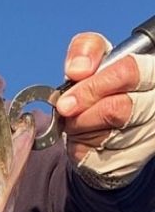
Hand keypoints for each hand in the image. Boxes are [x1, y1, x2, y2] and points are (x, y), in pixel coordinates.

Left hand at [56, 32, 154, 188]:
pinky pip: (95, 155)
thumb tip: (77, 69)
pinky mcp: (129, 160)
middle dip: (83, 110)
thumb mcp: (94, 60)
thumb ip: (86, 51)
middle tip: (65, 109)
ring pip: (104, 135)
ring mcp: (147, 135)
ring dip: (80, 128)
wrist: (100, 127)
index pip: (129, 72)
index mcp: (151, 74)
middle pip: (117, 108)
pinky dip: (79, 146)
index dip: (94, 84)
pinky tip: (84, 137)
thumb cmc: (100, 88)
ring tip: (79, 120)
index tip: (68, 95)